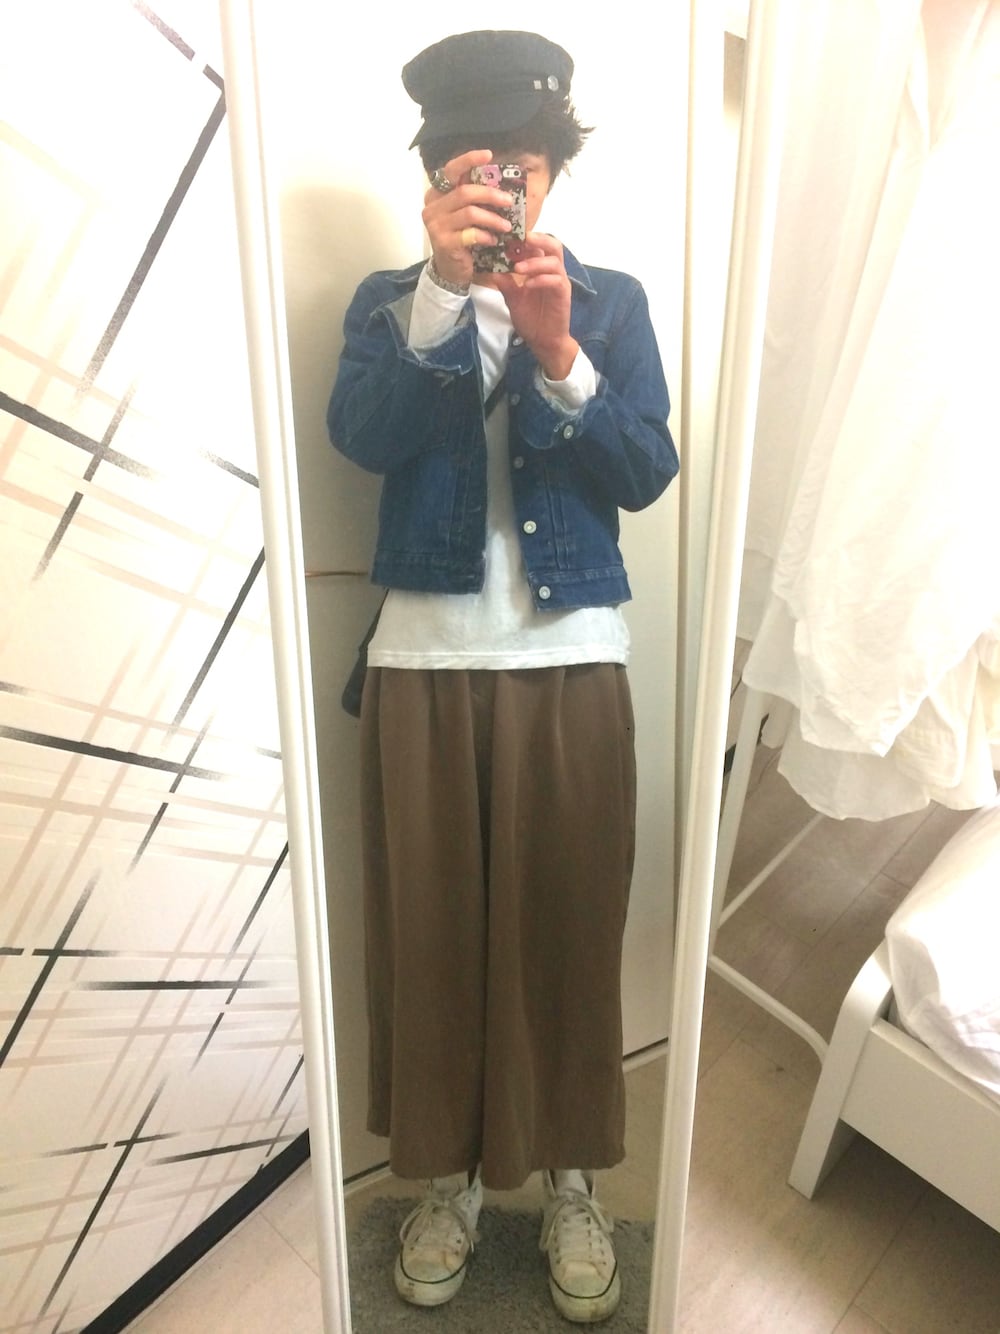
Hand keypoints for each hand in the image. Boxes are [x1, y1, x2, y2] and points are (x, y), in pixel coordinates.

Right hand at [422, 150, 515, 289]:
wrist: (450, 270)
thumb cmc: (461, 238)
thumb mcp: (466, 214)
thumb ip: (474, 198)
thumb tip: (501, 182)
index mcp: (437, 194)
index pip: (450, 170)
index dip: (469, 160)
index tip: (489, 154)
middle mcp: (432, 206)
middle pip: (465, 192)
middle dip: (491, 194)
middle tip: (509, 201)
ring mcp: (436, 225)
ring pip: (470, 212)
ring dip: (493, 218)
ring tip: (506, 226)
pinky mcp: (444, 243)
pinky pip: (471, 234)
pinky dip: (486, 236)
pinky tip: (493, 240)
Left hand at [493, 233, 578, 380]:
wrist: (543, 341)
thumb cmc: (531, 319)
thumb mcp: (512, 298)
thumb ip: (505, 282)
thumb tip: (492, 266)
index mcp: (541, 269)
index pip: (537, 246)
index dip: (523, 240)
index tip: (507, 239)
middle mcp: (553, 272)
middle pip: (553, 245)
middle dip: (537, 239)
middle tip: (519, 240)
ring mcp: (560, 282)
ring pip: (554, 261)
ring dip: (535, 262)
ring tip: (517, 268)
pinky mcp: (563, 294)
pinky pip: (556, 280)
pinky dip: (541, 279)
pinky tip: (527, 285)